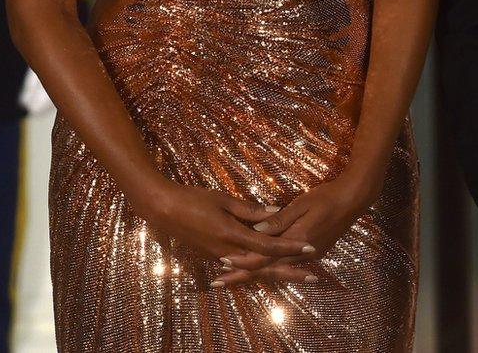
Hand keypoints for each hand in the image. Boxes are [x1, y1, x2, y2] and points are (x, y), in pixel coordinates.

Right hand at [133, 178, 316, 282]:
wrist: (163, 210)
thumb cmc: (194, 199)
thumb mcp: (224, 200)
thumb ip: (250, 209)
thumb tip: (275, 212)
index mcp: (232, 236)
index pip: (268, 245)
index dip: (290, 247)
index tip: (310, 248)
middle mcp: (228, 252)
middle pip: (265, 266)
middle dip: (290, 271)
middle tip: (314, 277)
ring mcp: (221, 256)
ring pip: (254, 269)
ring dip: (277, 272)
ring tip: (299, 275)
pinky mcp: (215, 256)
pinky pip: (242, 266)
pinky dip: (259, 269)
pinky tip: (271, 269)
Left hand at [217, 170, 377, 286]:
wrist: (354, 200)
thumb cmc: (326, 196)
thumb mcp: (301, 204)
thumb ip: (279, 220)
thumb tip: (255, 230)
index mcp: (296, 241)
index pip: (263, 257)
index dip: (242, 260)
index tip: (222, 261)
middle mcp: (302, 254)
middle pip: (266, 269)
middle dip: (242, 275)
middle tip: (219, 281)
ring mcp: (309, 256)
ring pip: (276, 270)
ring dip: (254, 274)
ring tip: (234, 277)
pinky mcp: (313, 254)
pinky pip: (287, 266)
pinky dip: (271, 269)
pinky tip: (262, 270)